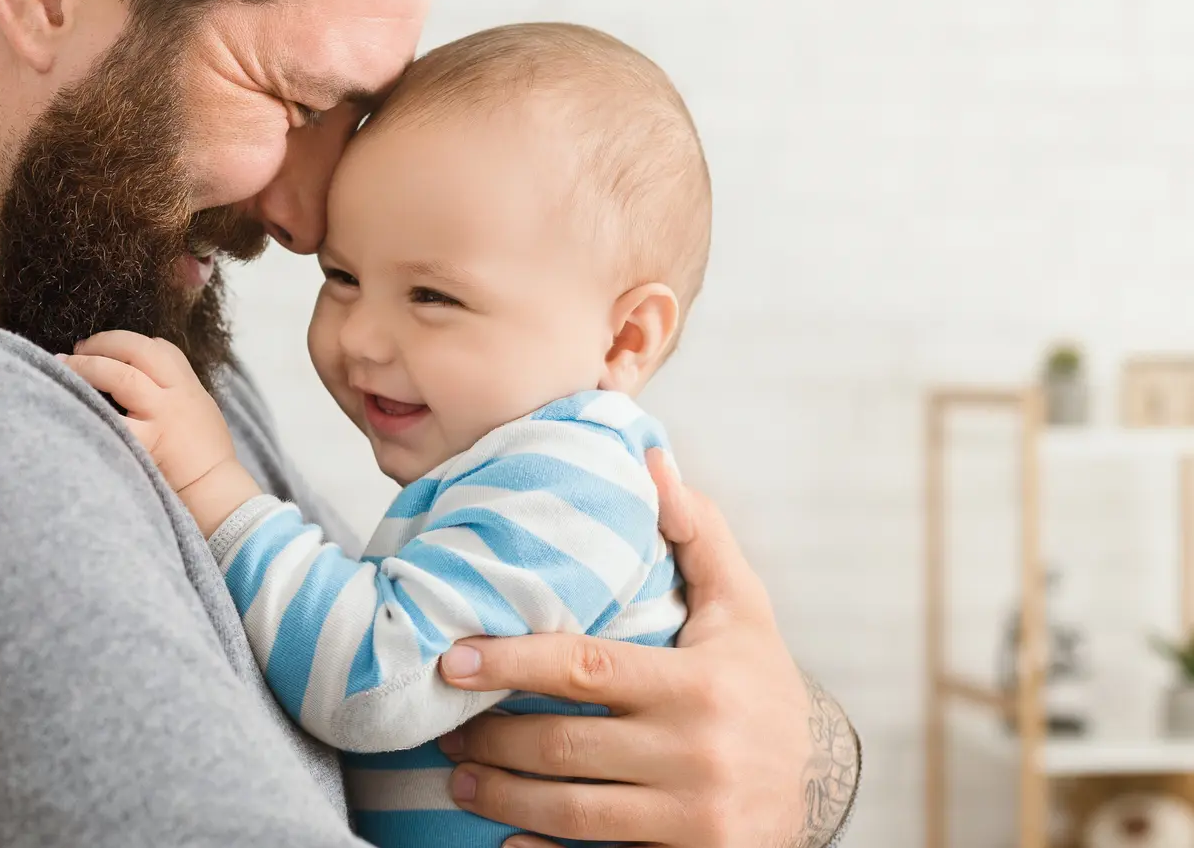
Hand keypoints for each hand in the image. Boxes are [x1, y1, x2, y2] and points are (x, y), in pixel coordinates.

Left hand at [59, 331, 262, 533]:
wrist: (216, 491)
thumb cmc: (206, 457)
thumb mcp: (200, 411)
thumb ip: (175, 392)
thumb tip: (142, 379)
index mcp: (188, 386)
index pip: (160, 348)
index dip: (127, 341)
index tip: (105, 345)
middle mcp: (175, 396)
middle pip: (137, 351)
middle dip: (103, 343)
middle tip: (77, 348)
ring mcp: (161, 417)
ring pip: (121, 376)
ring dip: (87, 366)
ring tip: (63, 363)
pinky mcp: (147, 443)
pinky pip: (112, 419)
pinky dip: (89, 408)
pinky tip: (68, 403)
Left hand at [435, 450, 858, 847]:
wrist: (823, 784)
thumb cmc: (760, 684)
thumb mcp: (742, 607)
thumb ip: (696, 533)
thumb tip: (649, 457)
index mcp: (700, 685)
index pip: (583, 670)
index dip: (510, 663)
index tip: (453, 659)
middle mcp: (696, 753)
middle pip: (563, 747)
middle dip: (490, 740)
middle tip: (442, 727)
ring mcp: (692, 817)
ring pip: (570, 812)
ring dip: (500, 797)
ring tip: (458, 779)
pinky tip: (503, 841)